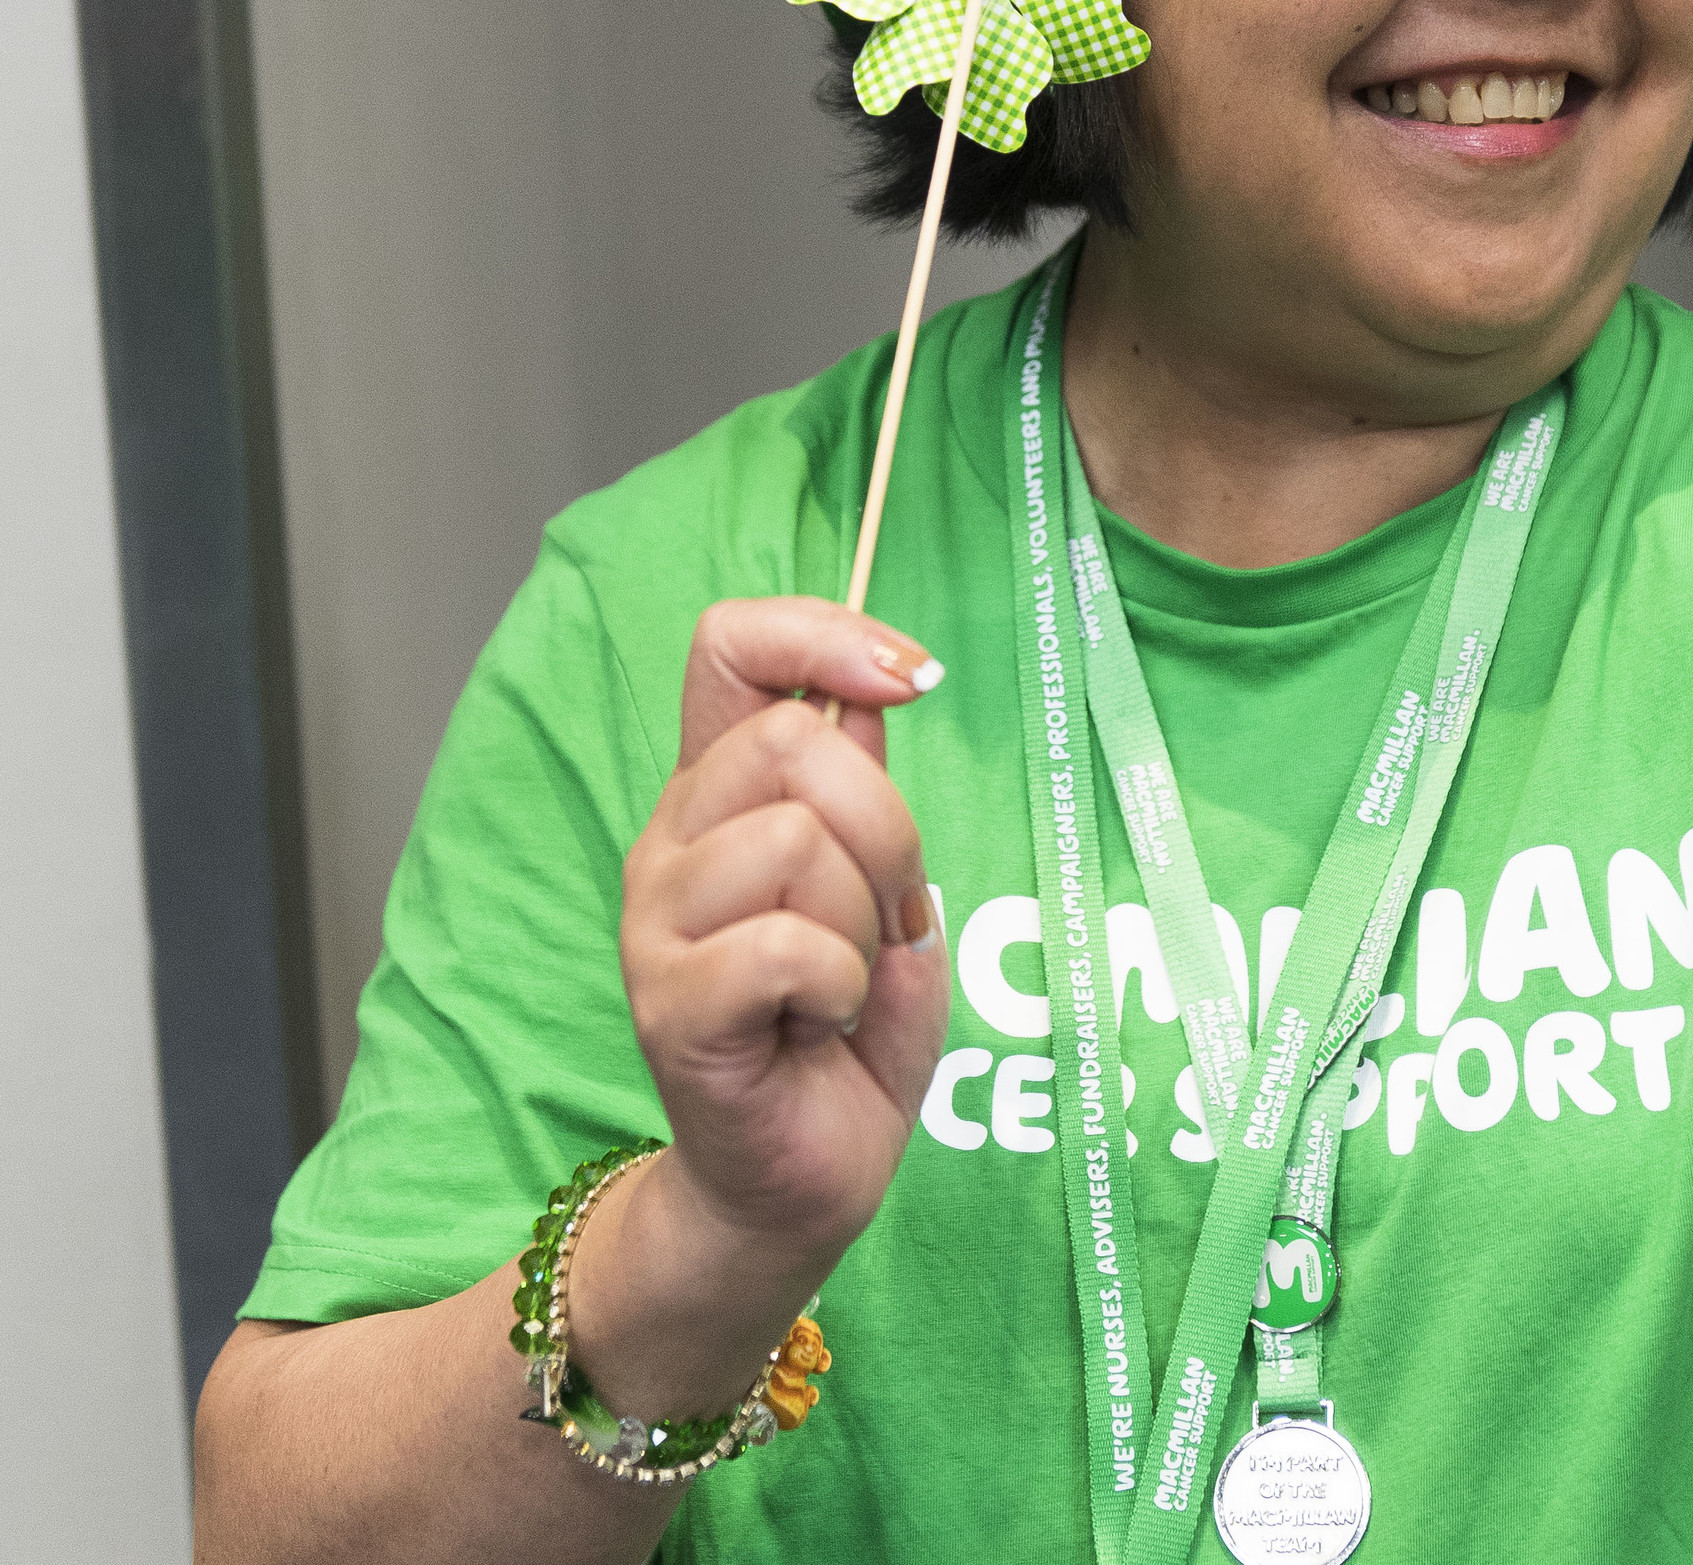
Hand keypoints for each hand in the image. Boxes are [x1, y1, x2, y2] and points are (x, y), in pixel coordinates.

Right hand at [618, 599, 949, 1264]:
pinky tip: (817, 1028)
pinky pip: (787, 946)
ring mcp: (657, 923)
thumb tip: (878, 690)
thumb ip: (867, 790)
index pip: (730, 646)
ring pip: (799, 841)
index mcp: (720, 796)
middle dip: (888, 830)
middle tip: (884, 918)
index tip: (913, 677)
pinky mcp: (669, 1006)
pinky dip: (841, 989)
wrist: (801, 1181)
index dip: (823, 633)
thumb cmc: (845, 1034)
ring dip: (863, 922)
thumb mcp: (884, 888)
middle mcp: (673, 842)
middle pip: (795, 743)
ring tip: (842, 985)